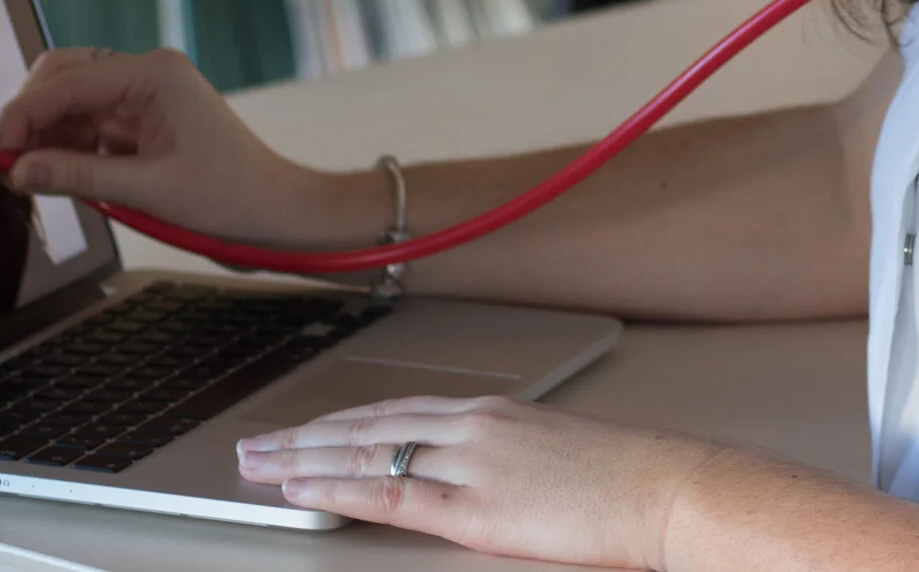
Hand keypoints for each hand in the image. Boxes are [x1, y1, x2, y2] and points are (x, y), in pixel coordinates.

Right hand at [0, 48, 335, 248]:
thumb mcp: (147, 190)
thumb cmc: (230, 196)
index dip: (24, 115)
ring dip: (48, 136)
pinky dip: (69, 148)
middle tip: (10, 163)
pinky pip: (90, 126)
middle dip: (32, 117)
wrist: (275, 213)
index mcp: (153, 74)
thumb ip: (77, 175)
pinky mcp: (144, 123)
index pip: (67, 81)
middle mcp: (147, 74)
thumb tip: (18, 169)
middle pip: (64, 78)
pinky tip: (61, 176)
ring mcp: (145, 97)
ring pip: (72, 103)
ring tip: (35, 178)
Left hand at [236, 395, 730, 566]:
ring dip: (302, 457)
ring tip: (256, 463)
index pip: (396, 409)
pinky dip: (337, 488)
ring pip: (365, 450)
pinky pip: (390, 493)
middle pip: (367, 423)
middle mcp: (473, 425)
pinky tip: (302, 490)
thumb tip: (481, 476)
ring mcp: (471, 462)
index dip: (339, 420)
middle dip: (303, 435)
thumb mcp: (556, 455)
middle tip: (251, 442)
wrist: (668, 486)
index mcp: (492, 412)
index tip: (300, 428)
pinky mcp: (475, 508)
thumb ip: (508, 458)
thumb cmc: (627, 479)